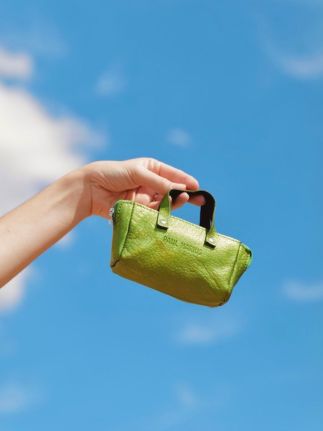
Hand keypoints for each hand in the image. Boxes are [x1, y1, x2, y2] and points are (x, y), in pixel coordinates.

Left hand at [81, 157, 204, 218]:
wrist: (91, 189)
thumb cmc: (113, 173)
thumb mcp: (138, 173)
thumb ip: (159, 182)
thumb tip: (179, 191)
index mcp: (151, 169)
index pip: (172, 175)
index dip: (185, 180)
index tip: (196, 186)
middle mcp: (151, 184)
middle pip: (172, 190)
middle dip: (184, 194)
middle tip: (199, 199)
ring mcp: (146, 198)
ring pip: (165, 202)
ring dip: (174, 202)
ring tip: (183, 199)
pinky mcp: (140, 211)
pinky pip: (154, 212)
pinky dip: (162, 211)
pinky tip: (169, 207)